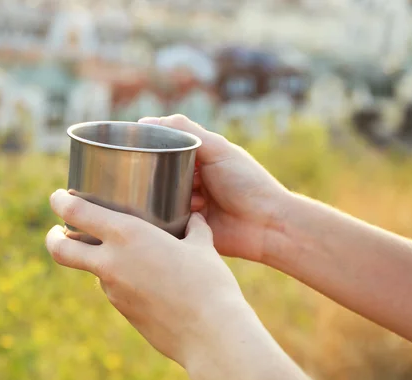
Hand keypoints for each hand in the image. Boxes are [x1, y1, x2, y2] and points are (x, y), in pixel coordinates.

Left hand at [45, 189, 246, 367]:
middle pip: (60, 248)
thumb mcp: (202, 247)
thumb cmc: (210, 284)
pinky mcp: (122, 311)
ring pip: (91, 270)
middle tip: (58, 230)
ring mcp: (113, 290)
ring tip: (126, 254)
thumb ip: (193, 228)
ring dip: (97, 260)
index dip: (60, 201)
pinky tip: (147, 281)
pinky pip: (113, 288)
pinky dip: (121, 280)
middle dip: (53, 237)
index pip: (76, 212)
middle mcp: (112, 262)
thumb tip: (194, 218)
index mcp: (128, 235)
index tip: (58, 196)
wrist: (210, 335)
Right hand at [139, 115, 289, 262]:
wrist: (267, 224)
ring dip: (174, 198)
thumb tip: (144, 121)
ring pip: (164, 198)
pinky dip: (176, 217)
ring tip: (198, 199)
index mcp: (202, 158)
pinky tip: (194, 214)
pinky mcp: (190, 227)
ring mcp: (192, 204)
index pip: (169, 148)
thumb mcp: (217, 148)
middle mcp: (195, 180)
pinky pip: (169, 221)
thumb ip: (185, 130)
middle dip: (165, 177)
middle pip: (163, 174)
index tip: (150, 152)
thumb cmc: (246, 182)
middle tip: (180, 180)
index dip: (159, 149)